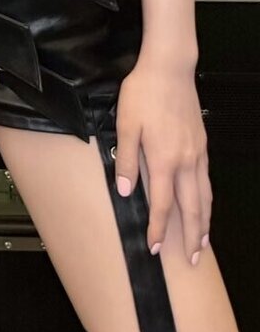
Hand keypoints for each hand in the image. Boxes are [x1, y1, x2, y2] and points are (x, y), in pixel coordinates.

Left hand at [115, 54, 211, 265]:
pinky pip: (206, 182)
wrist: (169, 70)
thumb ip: (126, 159)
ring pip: (205, 197)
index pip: (161, 204)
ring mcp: (198, 155)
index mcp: (164, 160)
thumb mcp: (125, 125)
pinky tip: (203, 206)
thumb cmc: (143, 94)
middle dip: (191, 237)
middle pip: (192, 208)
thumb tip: (124, 191)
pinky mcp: (202, 146)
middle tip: (191, 260)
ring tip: (202, 243)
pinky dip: (207, 201)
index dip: (157, 227)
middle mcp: (186, 162)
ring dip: (204, 223)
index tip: (153, 246)